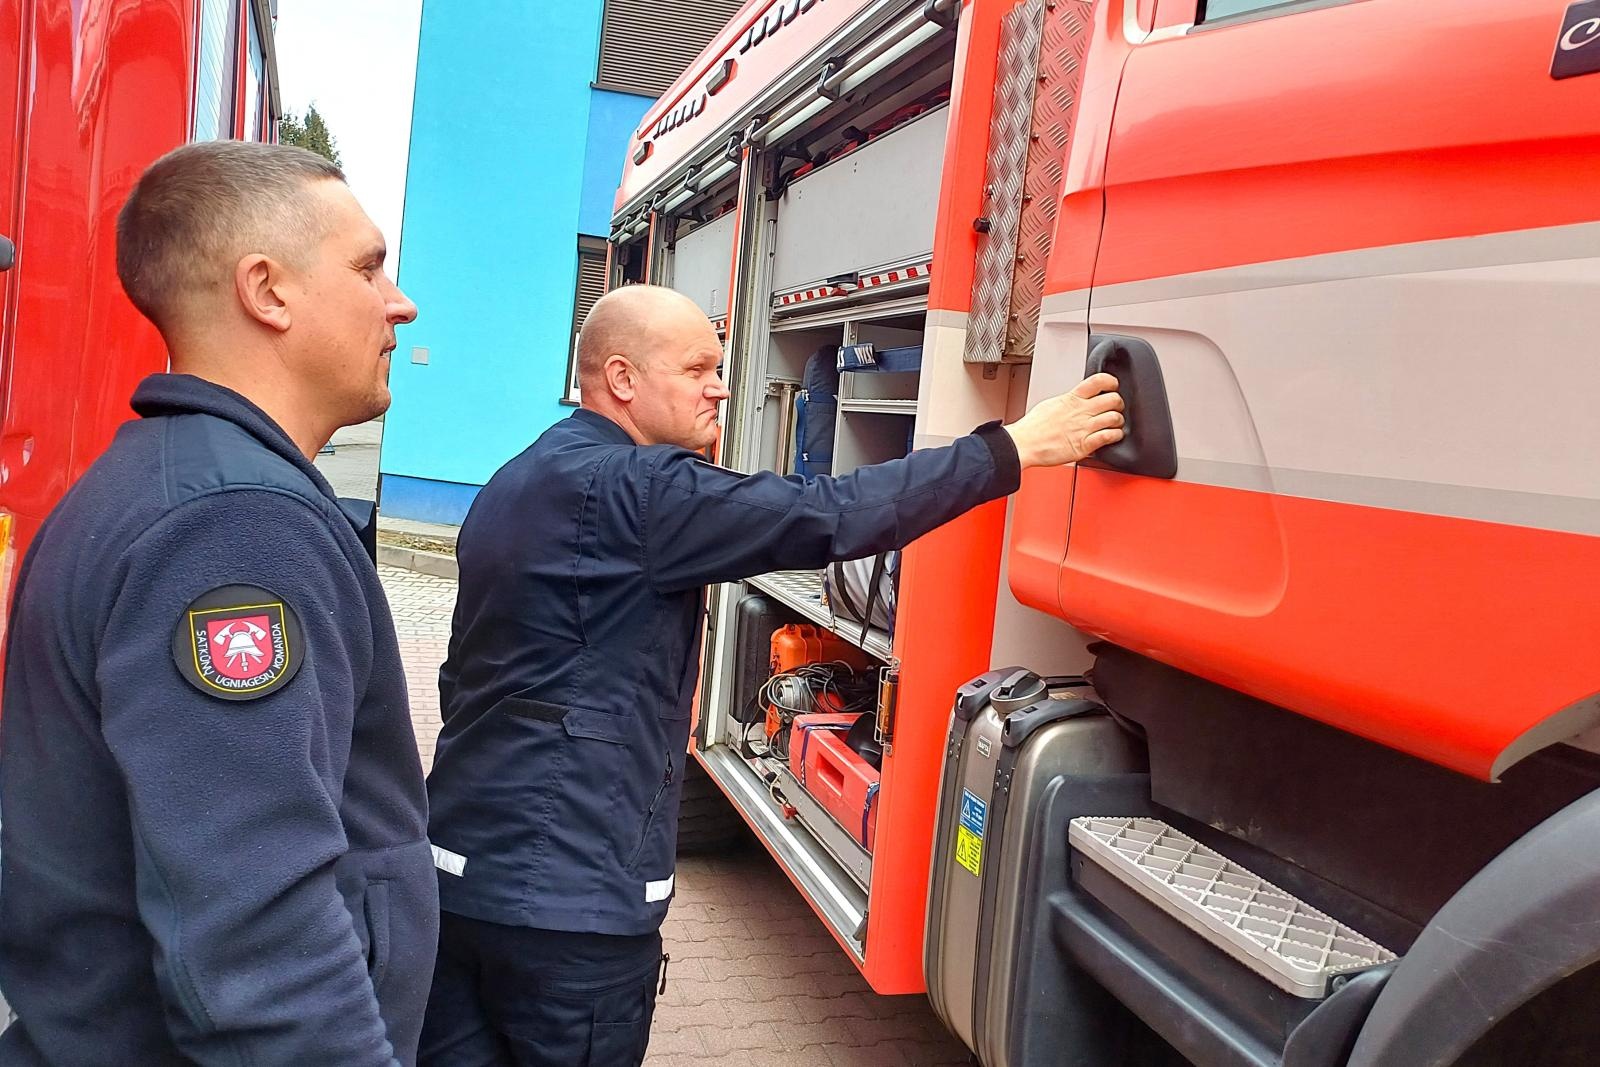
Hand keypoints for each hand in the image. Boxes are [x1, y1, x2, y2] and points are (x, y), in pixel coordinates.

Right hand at [1004, 373, 1124, 467]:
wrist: (1025, 443)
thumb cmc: (1033, 427)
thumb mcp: (1051, 404)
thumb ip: (1068, 401)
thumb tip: (1076, 400)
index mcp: (1072, 398)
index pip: (1099, 381)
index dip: (1111, 382)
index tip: (1112, 386)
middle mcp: (1081, 411)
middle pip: (1113, 399)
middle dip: (1118, 404)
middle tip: (1115, 408)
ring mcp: (1084, 428)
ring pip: (1115, 418)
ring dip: (1118, 422)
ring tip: (1114, 424)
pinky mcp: (1084, 445)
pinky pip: (1109, 437)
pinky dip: (1115, 436)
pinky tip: (1112, 436)